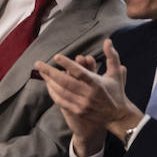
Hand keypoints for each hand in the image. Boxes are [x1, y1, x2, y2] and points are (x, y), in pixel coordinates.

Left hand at [34, 40, 142, 155]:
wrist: (118, 116)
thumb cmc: (116, 91)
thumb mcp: (116, 73)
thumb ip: (112, 56)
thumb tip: (107, 40)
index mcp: (97, 83)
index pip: (80, 72)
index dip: (67, 64)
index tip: (56, 56)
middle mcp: (89, 94)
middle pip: (66, 82)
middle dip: (50, 72)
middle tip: (38, 64)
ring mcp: (82, 104)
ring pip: (61, 92)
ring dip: (49, 82)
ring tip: (41, 73)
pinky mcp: (78, 111)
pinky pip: (61, 101)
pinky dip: (53, 93)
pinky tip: (48, 85)